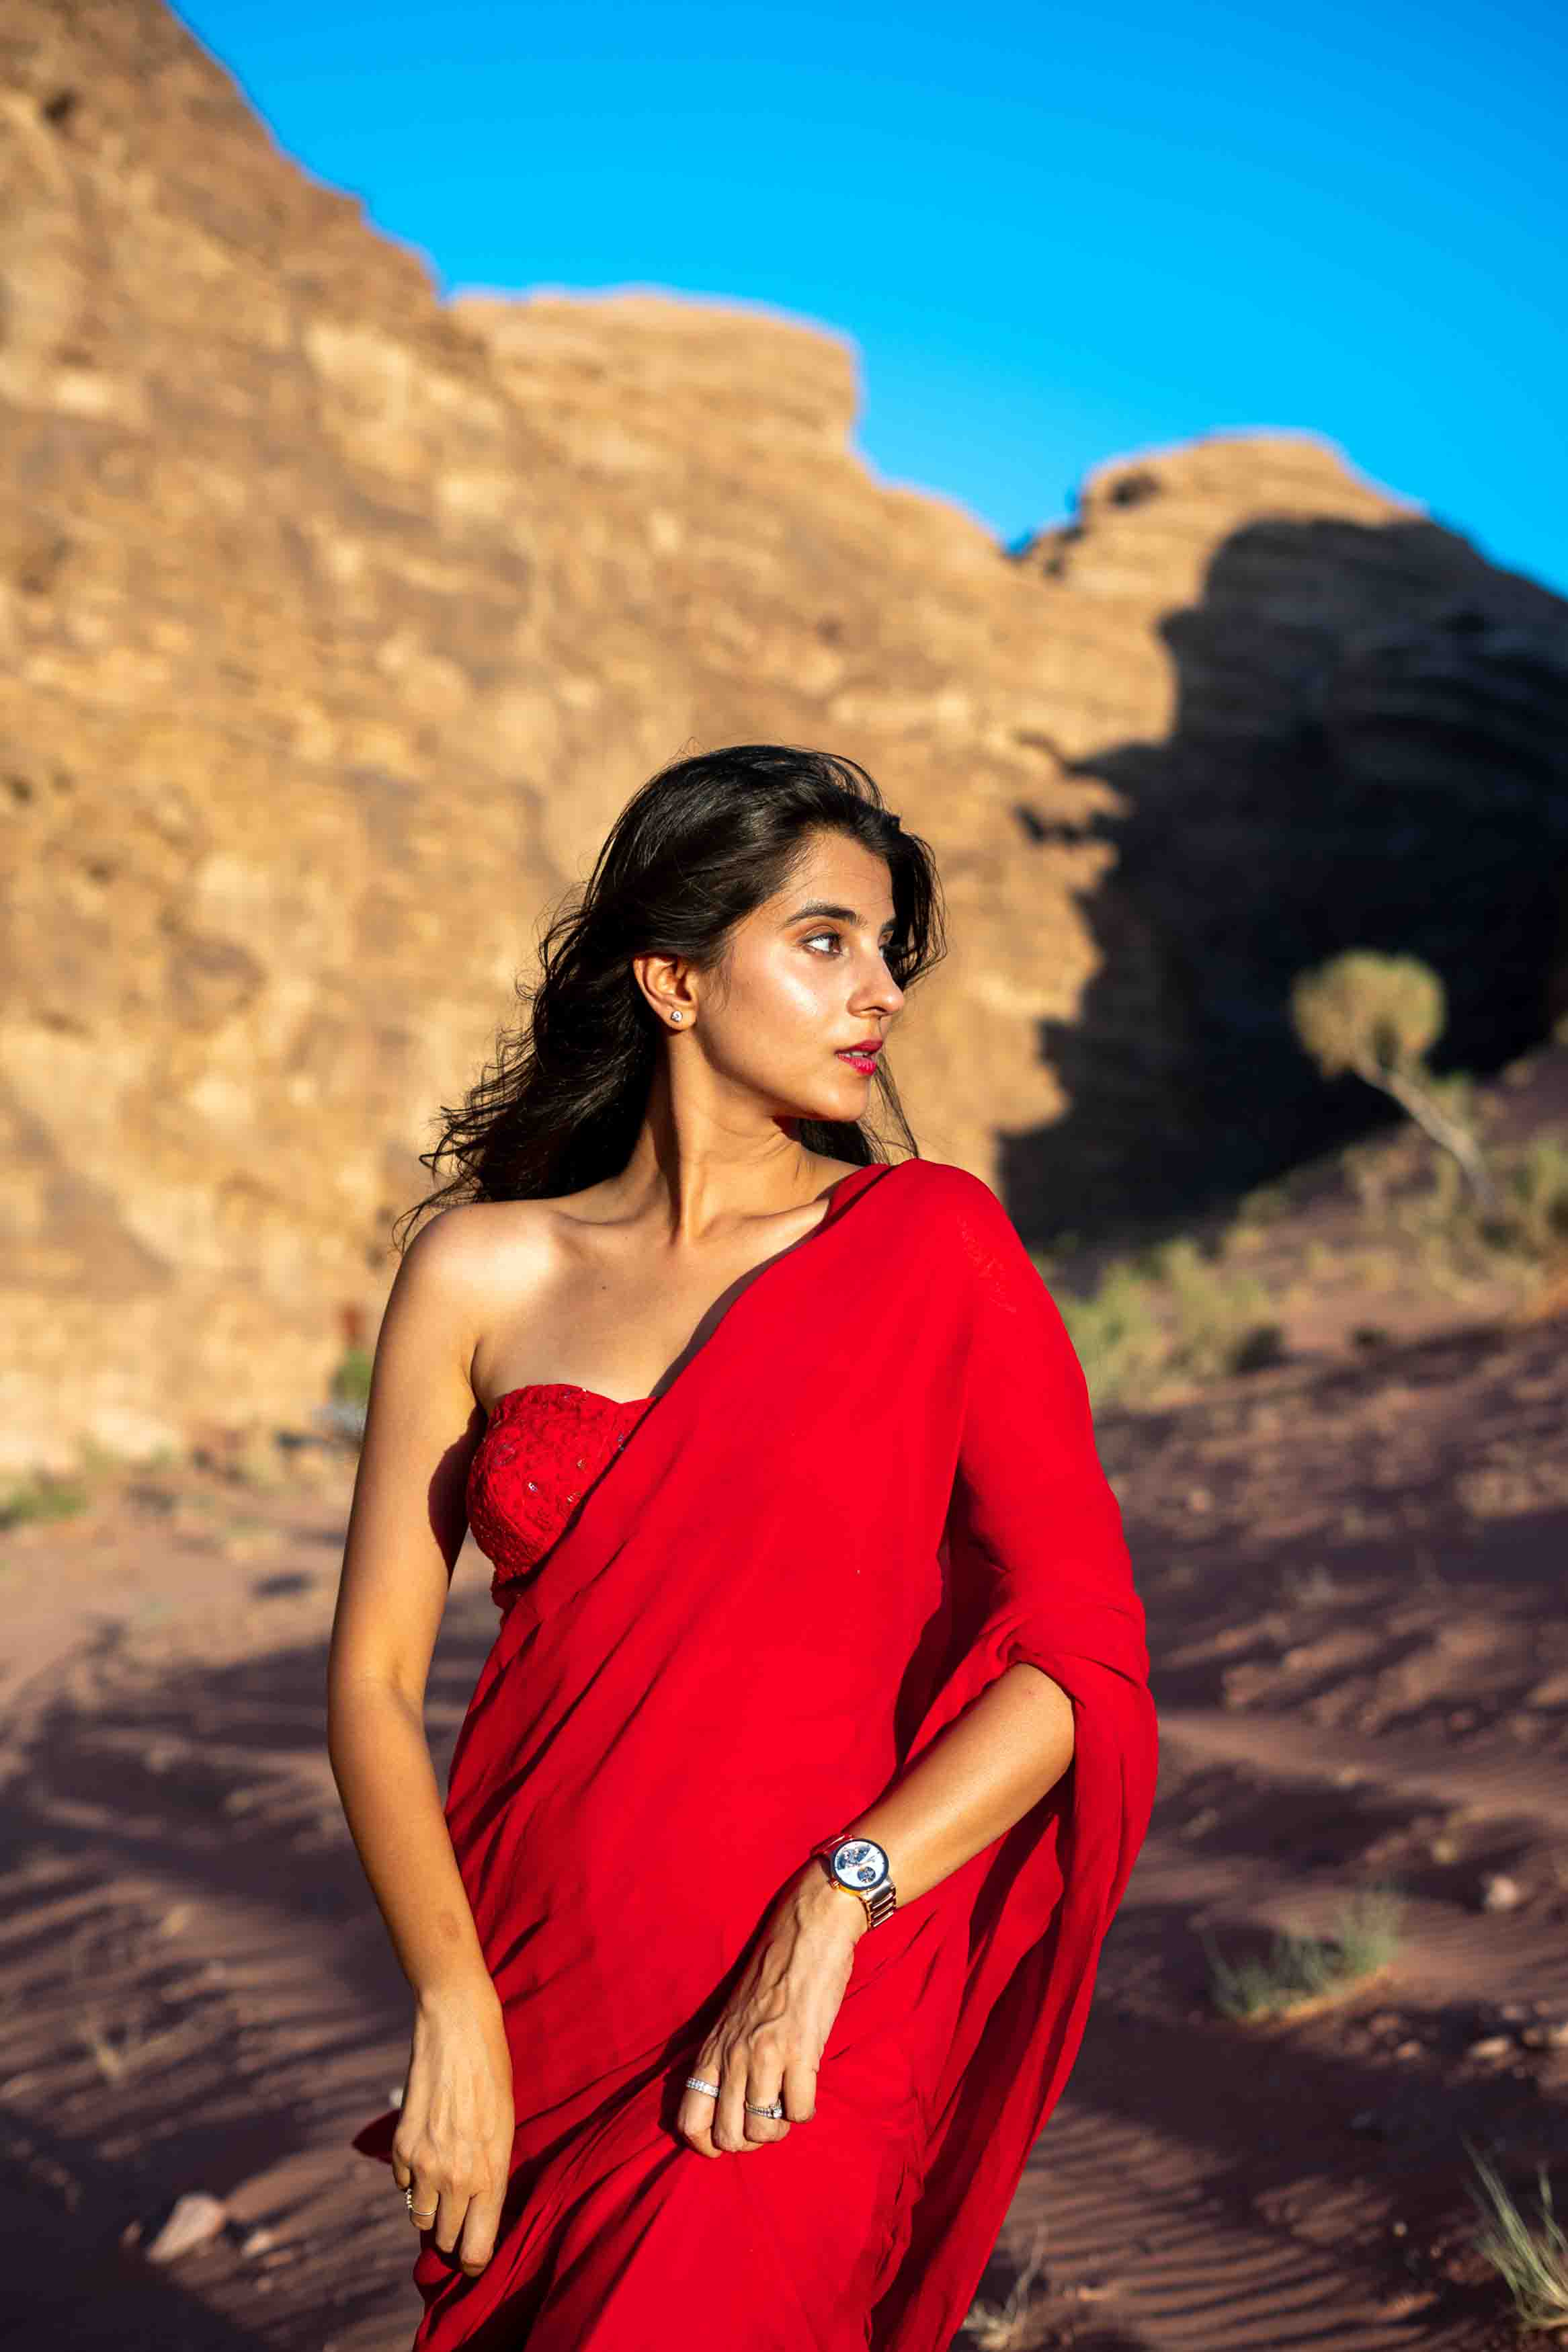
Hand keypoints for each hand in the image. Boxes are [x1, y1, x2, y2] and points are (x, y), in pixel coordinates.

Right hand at [391, 1979, 514, 2271]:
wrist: (457, 2029)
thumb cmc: (493, 2075)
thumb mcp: (505, 2127)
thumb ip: (491, 2173)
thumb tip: (479, 2211)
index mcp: (490, 2175)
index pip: (476, 2249)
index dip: (475, 2260)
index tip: (475, 2256)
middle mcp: (454, 2178)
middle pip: (445, 2240)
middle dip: (453, 2235)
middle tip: (461, 2218)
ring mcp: (423, 2165)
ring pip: (419, 2218)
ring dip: (430, 2209)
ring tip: (444, 2182)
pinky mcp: (400, 2148)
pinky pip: (402, 2186)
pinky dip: (411, 2179)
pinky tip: (427, 2150)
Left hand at [677, 1865, 866, 2157]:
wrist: (806, 1932)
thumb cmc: (771, 1975)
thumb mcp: (731, 2017)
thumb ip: (724, 2058)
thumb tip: (730, 2107)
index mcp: (711, 2049)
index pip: (688, 2122)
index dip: (707, 2146)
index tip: (729, 2139)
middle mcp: (731, 2056)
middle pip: (727, 2136)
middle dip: (750, 2141)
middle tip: (766, 2119)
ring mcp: (765, 2055)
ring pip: (762, 2130)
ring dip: (779, 2127)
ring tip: (787, 2103)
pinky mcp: (800, 2050)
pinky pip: (799, 2112)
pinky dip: (805, 2110)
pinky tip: (807, 2089)